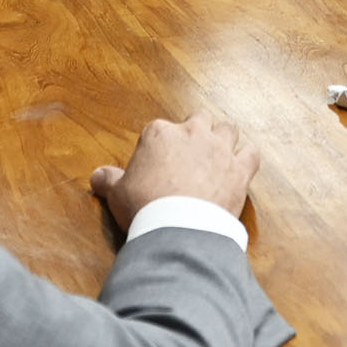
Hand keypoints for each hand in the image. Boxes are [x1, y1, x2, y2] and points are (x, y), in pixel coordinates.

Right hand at [91, 109, 259, 233]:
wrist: (177, 227)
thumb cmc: (144, 207)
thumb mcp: (117, 193)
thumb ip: (108, 180)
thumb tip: (95, 176)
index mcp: (160, 134)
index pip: (160, 129)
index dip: (161, 145)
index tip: (159, 162)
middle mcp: (192, 133)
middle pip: (199, 119)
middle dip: (196, 132)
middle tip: (190, 154)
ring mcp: (219, 149)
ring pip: (228, 128)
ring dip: (224, 138)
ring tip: (217, 155)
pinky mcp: (240, 169)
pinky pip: (251, 153)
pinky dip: (247, 158)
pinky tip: (241, 166)